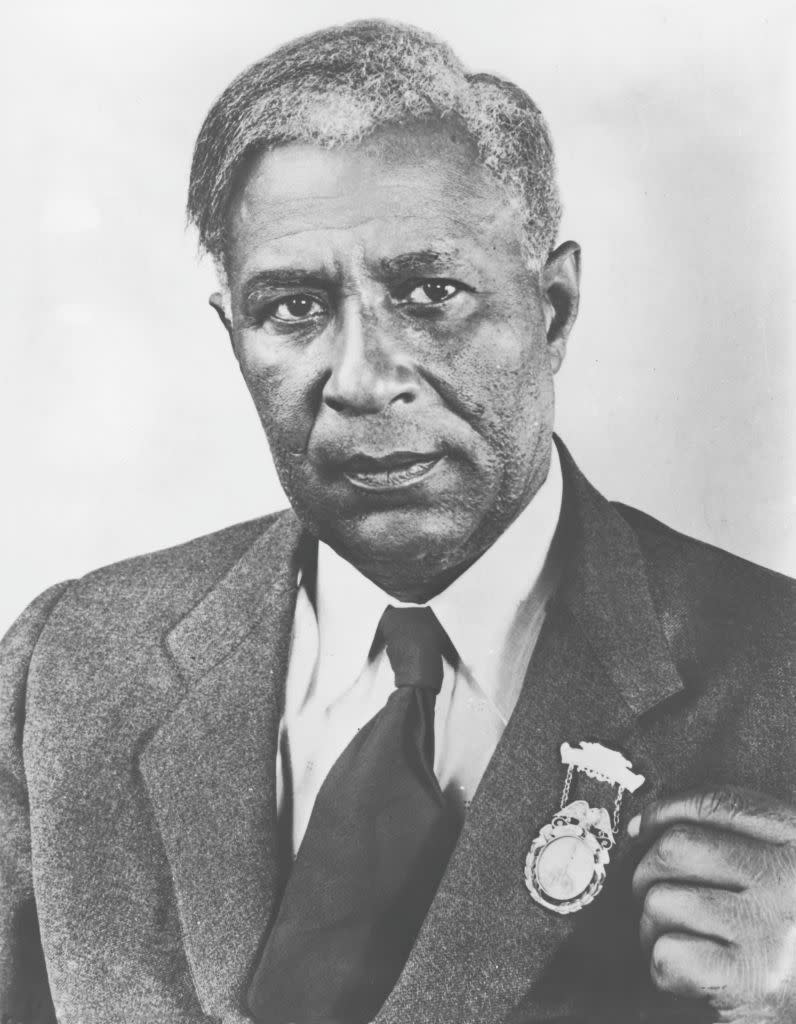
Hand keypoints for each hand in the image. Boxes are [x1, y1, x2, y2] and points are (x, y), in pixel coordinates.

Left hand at [628, 787, 795, 1021]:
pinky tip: (693, 975)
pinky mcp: (749, 979)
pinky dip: (664, 967)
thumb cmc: (772, 932)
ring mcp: (770, 929)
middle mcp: (788, 879)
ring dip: (654, 927)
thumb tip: (640, 824)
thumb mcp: (768, 867)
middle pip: (675, 847)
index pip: (714, 803)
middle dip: (650, 875)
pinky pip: (667, 953)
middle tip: (664, 902)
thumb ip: (721, 832)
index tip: (642, 828)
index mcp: (795, 840)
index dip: (664, 811)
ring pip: (661, 900)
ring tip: (685, 942)